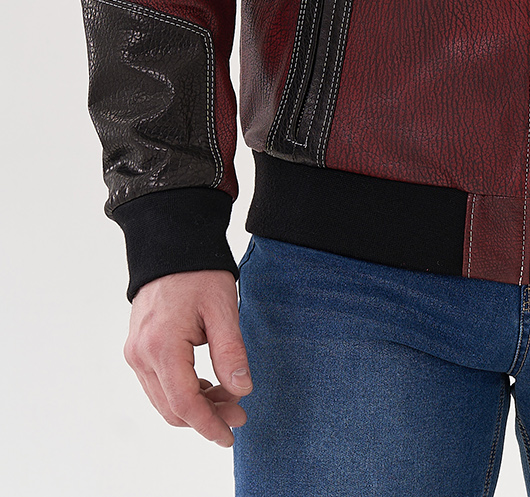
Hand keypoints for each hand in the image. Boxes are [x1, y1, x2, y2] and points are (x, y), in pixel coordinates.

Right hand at [124, 270, 250, 447]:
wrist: (171, 245)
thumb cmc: (198, 273)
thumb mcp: (223, 307)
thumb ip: (230, 351)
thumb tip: (242, 390)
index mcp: (161, 345)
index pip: (185, 404)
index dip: (209, 424)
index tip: (231, 435)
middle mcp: (141, 354)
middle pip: (172, 408)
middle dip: (207, 416)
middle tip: (240, 411)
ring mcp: (135, 353)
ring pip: (164, 401)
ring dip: (196, 406)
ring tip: (229, 395)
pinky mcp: (137, 349)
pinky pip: (158, 385)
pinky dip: (183, 392)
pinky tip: (208, 384)